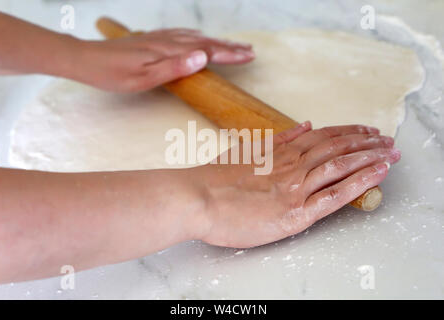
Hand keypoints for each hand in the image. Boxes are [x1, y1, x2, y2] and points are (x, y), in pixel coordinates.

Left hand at [74, 28, 254, 91]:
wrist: (85, 59)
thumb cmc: (113, 74)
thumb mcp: (143, 78)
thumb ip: (174, 68)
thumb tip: (203, 58)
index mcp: (168, 52)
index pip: (207, 51)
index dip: (229, 54)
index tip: (249, 56)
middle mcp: (167, 41)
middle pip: (205, 42)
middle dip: (229, 47)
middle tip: (250, 50)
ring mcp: (159, 38)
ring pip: (195, 37)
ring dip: (216, 41)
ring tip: (232, 44)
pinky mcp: (151, 39)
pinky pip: (181, 33)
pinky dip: (197, 35)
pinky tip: (198, 36)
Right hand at [193, 122, 400, 247]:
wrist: (198, 197)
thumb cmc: (216, 178)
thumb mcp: (247, 149)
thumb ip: (277, 139)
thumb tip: (303, 125)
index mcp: (281, 151)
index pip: (324, 136)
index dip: (349, 131)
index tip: (366, 130)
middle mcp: (293, 165)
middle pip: (338, 147)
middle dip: (367, 142)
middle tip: (388, 139)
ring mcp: (296, 188)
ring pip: (341, 166)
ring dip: (370, 157)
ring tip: (391, 153)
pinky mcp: (295, 213)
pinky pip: (334, 196)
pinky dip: (359, 182)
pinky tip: (377, 175)